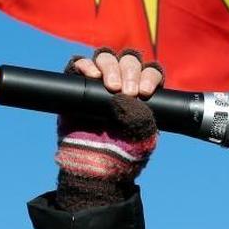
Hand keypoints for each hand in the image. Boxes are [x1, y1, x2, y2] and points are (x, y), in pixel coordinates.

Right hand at [53, 48, 164, 210]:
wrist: (94, 171)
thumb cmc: (123, 155)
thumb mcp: (142, 139)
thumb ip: (141, 118)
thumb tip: (126, 97)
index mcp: (143, 93)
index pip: (150, 72)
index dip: (149, 76)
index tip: (143, 92)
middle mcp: (122, 83)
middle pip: (129, 60)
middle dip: (130, 70)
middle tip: (126, 91)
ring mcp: (98, 83)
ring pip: (106, 58)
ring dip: (110, 65)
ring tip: (110, 85)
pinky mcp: (77, 86)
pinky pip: (79, 65)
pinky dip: (85, 64)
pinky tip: (90, 74)